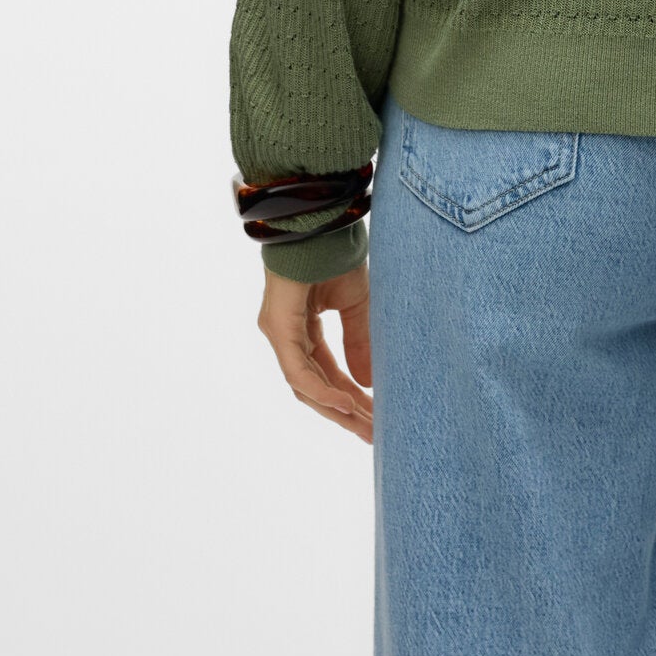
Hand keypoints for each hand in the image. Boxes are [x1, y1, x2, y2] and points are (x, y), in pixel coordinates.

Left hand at [256, 262, 373, 441]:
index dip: (351, 397)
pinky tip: (346, 403)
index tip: (376, 418)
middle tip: (373, 434)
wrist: (321, 221)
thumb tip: (368, 384)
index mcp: (303, 330)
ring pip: (306, 386)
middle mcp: (287, 337)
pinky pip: (299, 372)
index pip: (327, 374)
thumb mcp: (356, 304)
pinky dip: (322, 390)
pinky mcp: (278, 330)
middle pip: (316, 388)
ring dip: (336, 408)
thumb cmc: (333, 254)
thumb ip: (359, 342)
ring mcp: (280, 335)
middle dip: (346, 412)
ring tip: (366, 426)